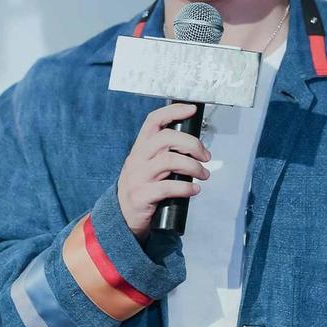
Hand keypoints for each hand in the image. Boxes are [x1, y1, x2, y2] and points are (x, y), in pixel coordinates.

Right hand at [117, 102, 210, 240]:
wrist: (121, 217)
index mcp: (140, 148)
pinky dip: (186, 188)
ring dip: (193, 167)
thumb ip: (163, 154)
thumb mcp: (147, 166)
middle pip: (166, 138)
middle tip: (205, 156)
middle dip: (192, 144)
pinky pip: (168, 187)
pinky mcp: (141, 196)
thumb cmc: (142, 188)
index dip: (173, 111)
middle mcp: (137, 158)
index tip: (192, 110)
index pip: (153, 120)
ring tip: (204, 174)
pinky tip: (194, 190)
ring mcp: (138, 177)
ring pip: (170, 161)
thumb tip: (194, 146)